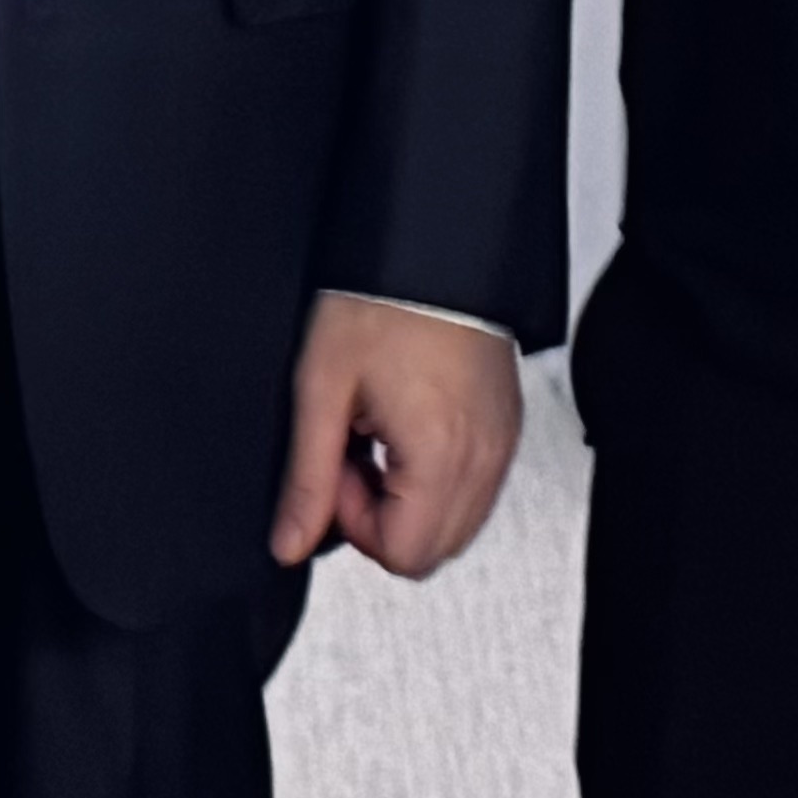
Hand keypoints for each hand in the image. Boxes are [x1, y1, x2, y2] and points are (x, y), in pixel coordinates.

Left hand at [269, 292, 520, 579]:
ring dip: (410, 499)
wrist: (433, 241)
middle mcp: (483, 457)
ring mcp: (501, 442)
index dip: (355, 523)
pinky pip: (476, 486)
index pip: (404, 556)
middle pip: (433, 549)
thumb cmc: (381, 299)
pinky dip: (438, 477)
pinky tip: (407, 423)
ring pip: (457, 523)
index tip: (338, 466)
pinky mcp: (506, 424)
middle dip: (383, 518)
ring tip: (378, 433)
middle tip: (355, 452)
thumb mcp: (323, 387)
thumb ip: (307, 477)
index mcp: (440, 455)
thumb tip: (290, 542)